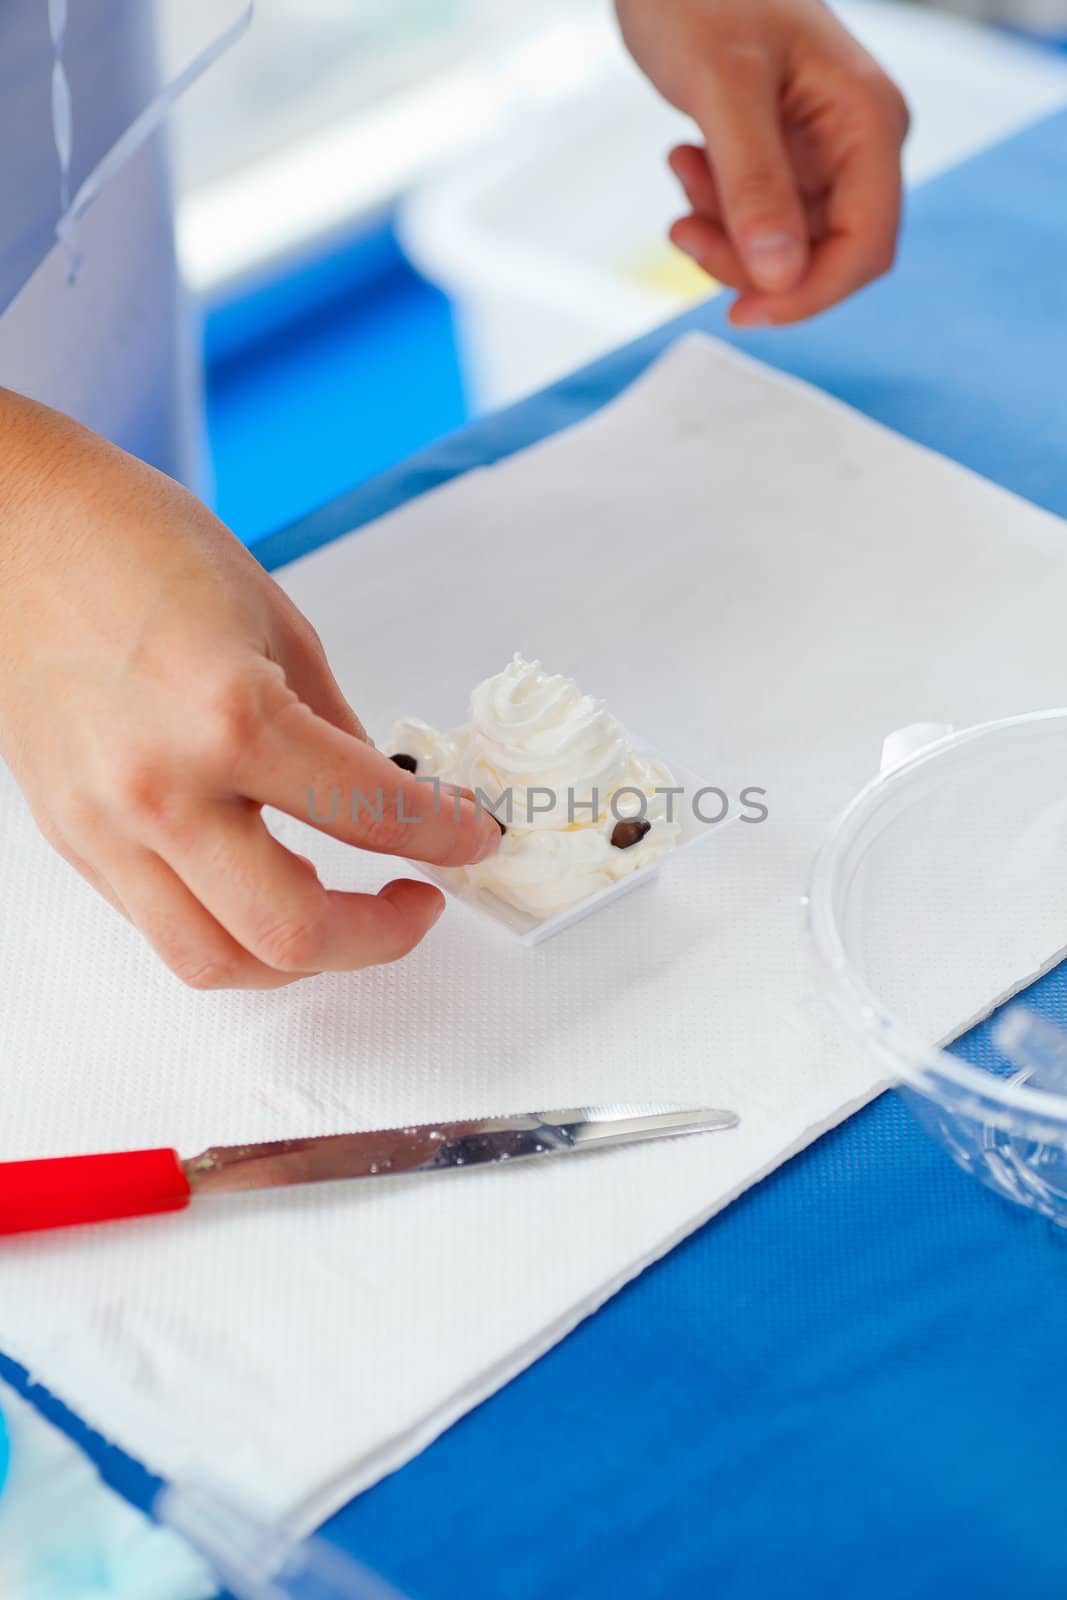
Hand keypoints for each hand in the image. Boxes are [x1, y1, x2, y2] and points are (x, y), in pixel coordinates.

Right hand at [0, 392, 501, 988]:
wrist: (9, 528)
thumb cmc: (131, 543)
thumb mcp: (275, 620)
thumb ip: (336, 728)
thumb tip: (387, 800)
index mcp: (231, 716)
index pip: (371, 817)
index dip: (445, 839)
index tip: (473, 840)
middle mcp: (162, 790)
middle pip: (292, 934)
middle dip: (382, 938)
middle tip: (418, 902)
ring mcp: (106, 827)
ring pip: (217, 961)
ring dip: (300, 959)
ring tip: (345, 916)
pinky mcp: (74, 839)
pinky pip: (162, 925)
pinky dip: (231, 928)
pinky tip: (266, 889)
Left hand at [616, 0, 909, 324]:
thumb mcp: (723, 87)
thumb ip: (754, 182)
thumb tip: (780, 274)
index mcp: (869, 121)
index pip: (867, 246)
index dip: (810, 295)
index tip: (743, 312)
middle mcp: (858, 144)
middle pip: (824, 257)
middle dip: (752, 264)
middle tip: (684, 230)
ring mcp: (824, 154)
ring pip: (785, 248)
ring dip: (725, 237)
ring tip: (683, 171)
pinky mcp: (786, 159)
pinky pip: (759, 221)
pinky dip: (716, 212)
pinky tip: (686, 158)